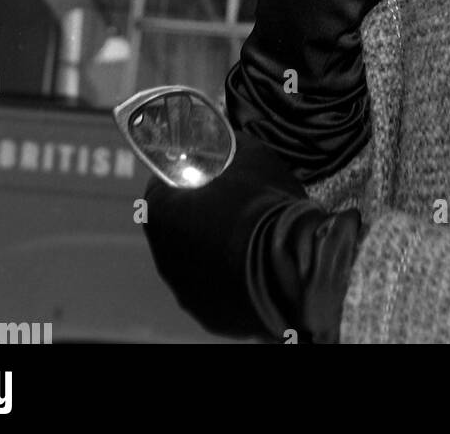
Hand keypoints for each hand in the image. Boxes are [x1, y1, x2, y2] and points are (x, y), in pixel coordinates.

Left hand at [142, 133, 362, 342]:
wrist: (290, 261)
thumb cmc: (262, 199)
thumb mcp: (247, 152)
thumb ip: (226, 145)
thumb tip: (222, 136)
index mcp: (159, 208)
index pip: (163, 184)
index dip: (188, 176)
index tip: (211, 173)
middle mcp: (161, 253)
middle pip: (178, 225)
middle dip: (201, 214)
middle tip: (236, 203)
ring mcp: (185, 288)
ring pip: (196, 260)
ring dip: (216, 246)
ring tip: (251, 234)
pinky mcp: (209, 314)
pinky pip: (216, 287)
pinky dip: (231, 275)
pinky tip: (256, 262)